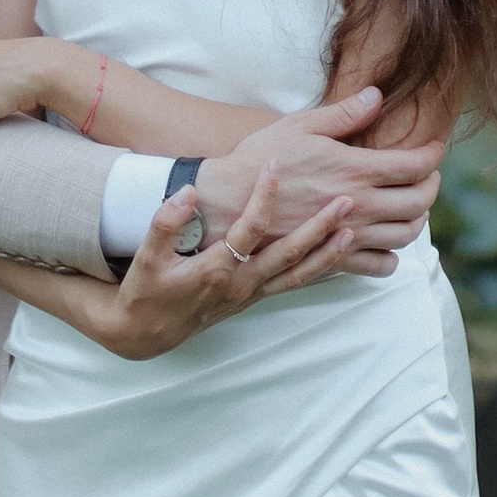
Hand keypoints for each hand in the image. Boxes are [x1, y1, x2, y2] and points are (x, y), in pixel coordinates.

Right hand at [92, 165, 362, 358]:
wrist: (145, 332)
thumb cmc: (145, 291)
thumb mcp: (145, 258)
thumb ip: (165, 224)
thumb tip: (188, 192)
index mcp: (215, 270)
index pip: (248, 229)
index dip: (263, 197)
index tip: (273, 164)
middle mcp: (241, 284)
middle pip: (289, 254)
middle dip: (319, 227)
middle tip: (346, 201)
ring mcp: (251, 294)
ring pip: (298, 274)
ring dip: (327, 253)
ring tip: (352, 231)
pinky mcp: (254, 298)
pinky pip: (293, 284)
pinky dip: (317, 270)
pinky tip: (334, 255)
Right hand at [196, 91, 437, 275]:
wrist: (227, 203)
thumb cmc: (261, 159)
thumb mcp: (300, 126)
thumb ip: (344, 114)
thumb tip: (377, 95)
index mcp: (354, 169)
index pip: (414, 166)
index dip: (432, 156)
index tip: (434, 149)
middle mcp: (359, 205)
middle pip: (419, 203)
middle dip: (431, 187)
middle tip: (427, 176)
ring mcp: (348, 234)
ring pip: (405, 236)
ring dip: (417, 220)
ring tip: (410, 206)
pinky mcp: (333, 256)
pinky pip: (379, 265)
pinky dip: (392, 256)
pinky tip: (385, 241)